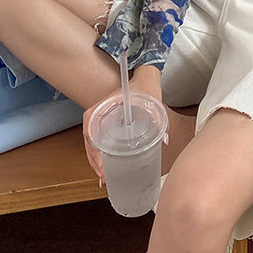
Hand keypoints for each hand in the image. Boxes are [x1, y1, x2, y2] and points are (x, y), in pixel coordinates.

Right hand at [82, 64, 162, 182]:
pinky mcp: (109, 121)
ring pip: (93, 141)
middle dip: (94, 161)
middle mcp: (100, 111)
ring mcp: (103, 117)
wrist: (146, 75)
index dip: (92, 150)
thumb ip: (159, 119)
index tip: (100, 165)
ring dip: (97, 159)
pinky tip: (108, 165)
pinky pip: (100, 138)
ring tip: (105, 176)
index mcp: (104, 105)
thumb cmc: (145, 85)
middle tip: (104, 177)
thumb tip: (163, 140)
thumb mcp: (151, 101)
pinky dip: (102, 153)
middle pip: (89, 140)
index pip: (89, 129)